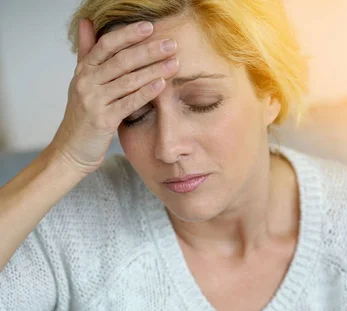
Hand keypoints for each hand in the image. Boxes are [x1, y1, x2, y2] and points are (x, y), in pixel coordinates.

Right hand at [50, 19, 178, 173]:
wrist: (71, 150)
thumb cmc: (81, 118)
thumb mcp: (81, 82)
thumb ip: (86, 53)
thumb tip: (86, 22)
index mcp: (83, 71)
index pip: (106, 44)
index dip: (128, 34)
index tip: (149, 27)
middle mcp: (86, 83)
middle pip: (121, 60)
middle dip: (148, 50)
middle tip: (171, 44)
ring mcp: (93, 101)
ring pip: (128, 80)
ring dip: (153, 70)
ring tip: (174, 63)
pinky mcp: (103, 120)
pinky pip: (129, 103)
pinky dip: (146, 92)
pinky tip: (161, 84)